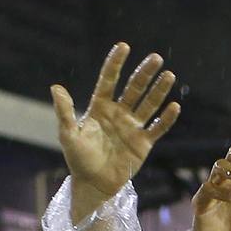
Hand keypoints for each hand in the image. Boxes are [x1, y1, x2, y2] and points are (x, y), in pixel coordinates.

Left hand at [51, 42, 180, 209]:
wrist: (93, 185)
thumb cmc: (78, 160)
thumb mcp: (68, 135)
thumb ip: (64, 112)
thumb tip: (56, 87)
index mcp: (100, 108)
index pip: (109, 80)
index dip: (115, 63)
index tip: (123, 46)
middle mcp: (118, 113)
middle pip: (134, 88)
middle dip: (144, 73)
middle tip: (156, 58)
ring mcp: (132, 127)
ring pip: (149, 104)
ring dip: (159, 91)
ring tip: (168, 75)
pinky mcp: (143, 143)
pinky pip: (157, 128)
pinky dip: (166, 119)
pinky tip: (174, 106)